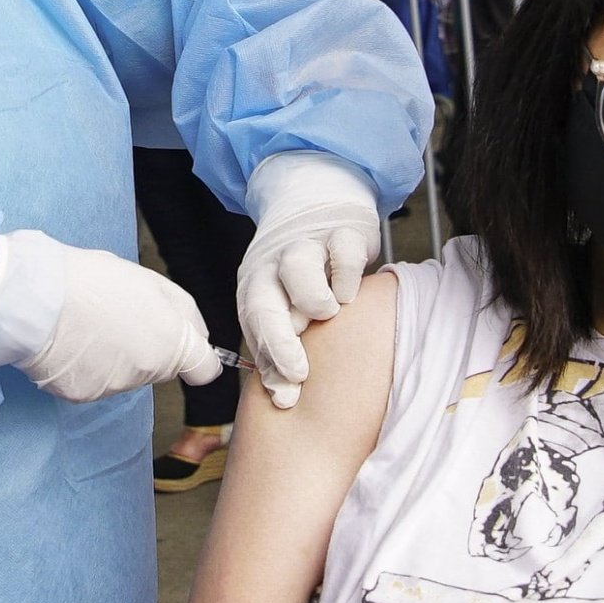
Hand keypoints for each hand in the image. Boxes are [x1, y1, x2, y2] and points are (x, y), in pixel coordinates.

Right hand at [0, 230, 220, 402]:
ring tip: (89, 326)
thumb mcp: (151, 282)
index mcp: (171, 342)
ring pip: (126, 375)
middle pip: (160, 368)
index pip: (204, 370)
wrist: (38, 298)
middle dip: (148, 347)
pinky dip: (86, 367)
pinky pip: (93, 382)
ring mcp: (115, 386)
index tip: (185, 349)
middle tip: (119, 318)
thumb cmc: (92, 281)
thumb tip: (198, 335)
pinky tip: (72, 342)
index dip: (195, 358)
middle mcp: (148, 371)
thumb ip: (182, 312)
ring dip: (115, 357)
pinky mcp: (82, 395)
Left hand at [238, 152, 380, 408]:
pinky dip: (346, 275)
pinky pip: (343, 250)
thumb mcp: (284, 305)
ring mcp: (308, 244)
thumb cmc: (300, 274)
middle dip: (280, 341)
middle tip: (301, 372)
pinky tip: (349, 293)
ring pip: (297, 268)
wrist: (317, 203)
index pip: (254, 325)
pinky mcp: (343, 230)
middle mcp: (275, 264)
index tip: (286, 397)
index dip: (269, 362)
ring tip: (327, 316)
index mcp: (256, 285)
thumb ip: (280, 347)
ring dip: (312, 300)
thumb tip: (284, 399)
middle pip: (266, 301)